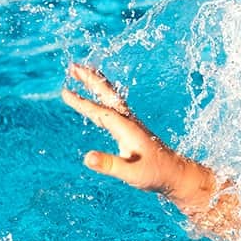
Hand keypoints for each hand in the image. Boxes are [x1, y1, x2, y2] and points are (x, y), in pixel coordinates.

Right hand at [60, 63, 215, 212]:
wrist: (175, 173)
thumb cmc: (155, 173)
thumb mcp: (131, 174)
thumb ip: (110, 165)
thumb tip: (87, 158)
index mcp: (127, 129)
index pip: (101, 112)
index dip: (82, 103)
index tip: (65, 93)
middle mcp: (129, 121)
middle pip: (108, 95)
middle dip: (91, 80)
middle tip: (73, 66)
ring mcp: (131, 122)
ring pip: (111, 97)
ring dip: (95, 83)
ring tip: (80, 72)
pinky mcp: (131, 127)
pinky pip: (112, 106)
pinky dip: (101, 96)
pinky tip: (95, 98)